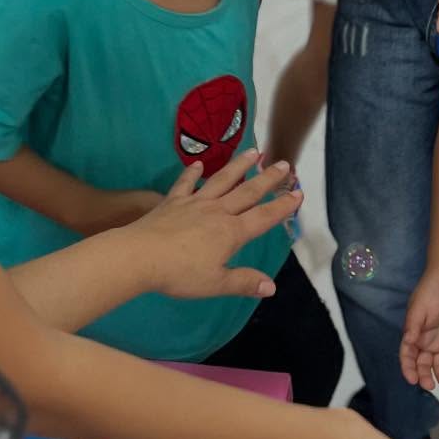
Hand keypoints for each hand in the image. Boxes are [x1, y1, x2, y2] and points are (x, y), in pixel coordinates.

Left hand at [132, 149, 299, 299]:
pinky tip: (198, 164)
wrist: (140, 255)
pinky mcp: (173, 201)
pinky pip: (185, 184)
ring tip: (253, 152)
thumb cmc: (180, 273)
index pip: (263, 217)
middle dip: (268, 178)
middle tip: (285, 164)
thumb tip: (271, 286)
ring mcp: (194, 203)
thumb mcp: (216, 283)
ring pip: (222, 180)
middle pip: (248, 192)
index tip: (298, 193)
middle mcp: (217, 212)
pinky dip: (191, 173)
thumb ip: (244, 282)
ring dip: (239, 166)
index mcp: (231, 233)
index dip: (282, 206)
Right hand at [401, 269, 438, 389]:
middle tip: (429, 384)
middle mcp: (428, 343)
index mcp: (415, 336)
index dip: (408, 368)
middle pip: (425, 364)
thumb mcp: (417, 308)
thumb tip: (407, 343)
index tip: (412, 378)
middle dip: (425, 375)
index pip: (409, 356)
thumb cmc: (430, 292)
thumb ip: (413, 326)